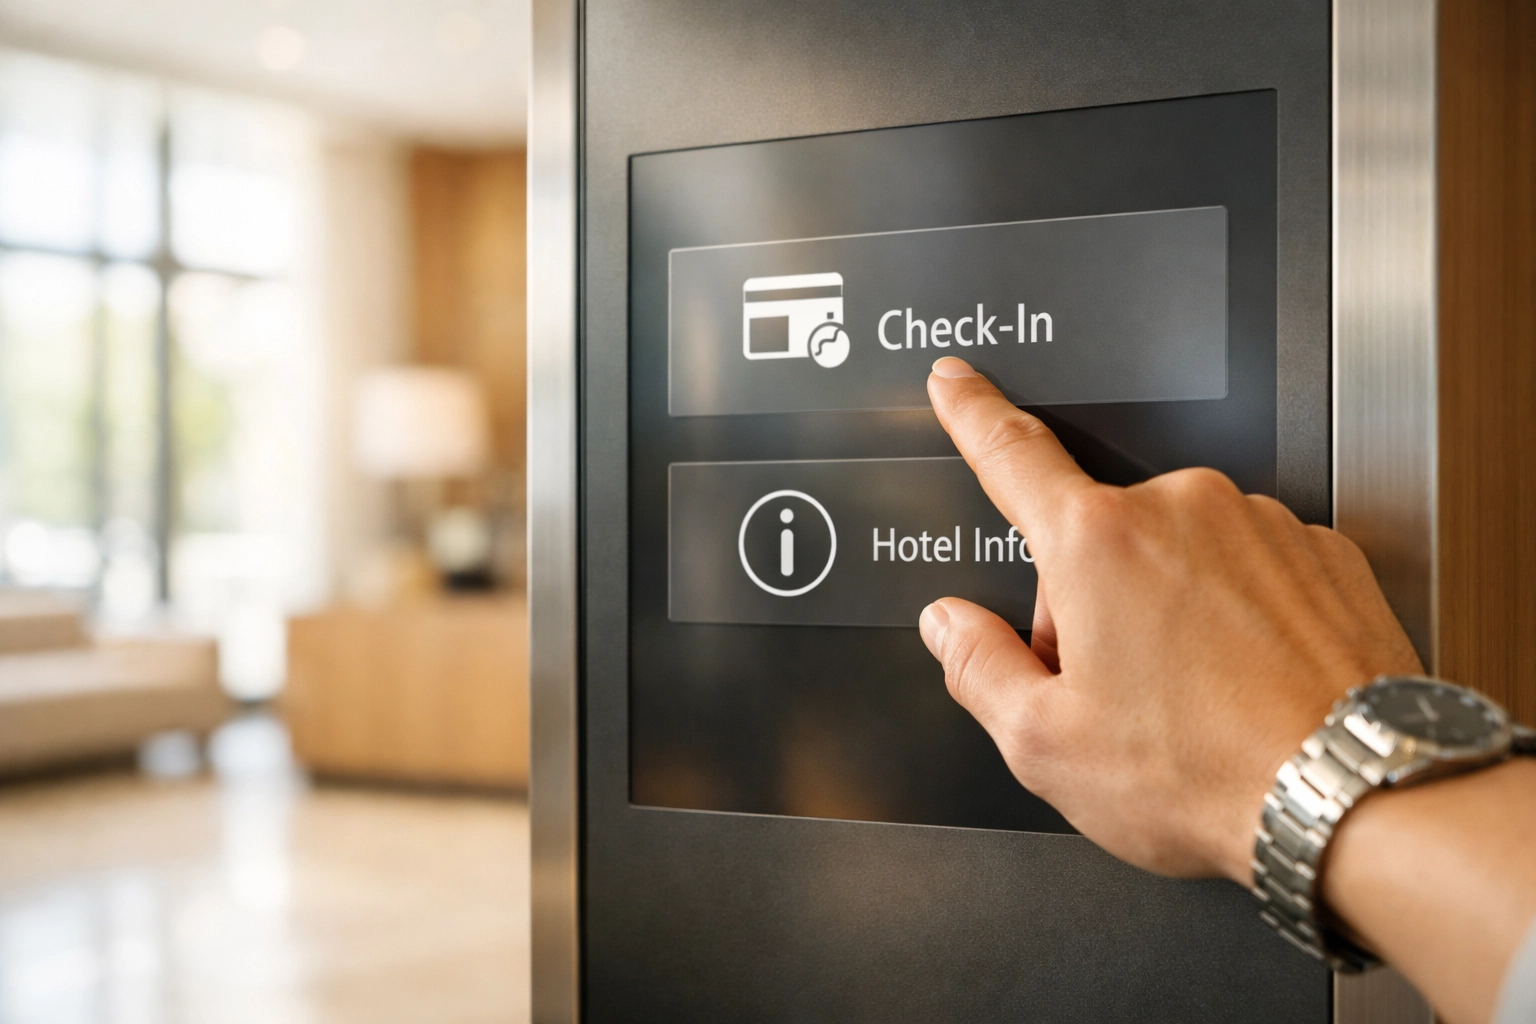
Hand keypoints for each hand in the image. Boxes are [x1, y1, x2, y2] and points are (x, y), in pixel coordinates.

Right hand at [918, 356, 1422, 883]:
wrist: (1356, 798)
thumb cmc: (1209, 773)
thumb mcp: (1046, 742)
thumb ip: (978, 667)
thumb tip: (950, 626)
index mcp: (1098, 544)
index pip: (1012, 454)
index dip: (972, 411)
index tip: (956, 380)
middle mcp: (1183, 510)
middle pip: (1098, 540)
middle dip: (1090, 606)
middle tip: (1118, 693)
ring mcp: (1261, 524)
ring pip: (1177, 556)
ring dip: (1167, 611)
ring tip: (1196, 704)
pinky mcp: (1322, 552)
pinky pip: (1249, 571)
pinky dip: (1238, 618)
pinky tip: (1245, 687)